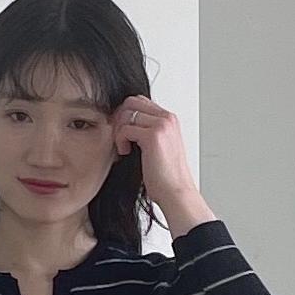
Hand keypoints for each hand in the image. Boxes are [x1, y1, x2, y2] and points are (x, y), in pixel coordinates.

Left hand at [111, 96, 208, 225]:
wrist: (176, 193)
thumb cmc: (167, 178)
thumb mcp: (159, 149)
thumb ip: (148, 133)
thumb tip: (127, 128)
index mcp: (170, 120)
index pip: (141, 102)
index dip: (127, 114)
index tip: (121, 131)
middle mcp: (167, 118)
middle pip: (132, 101)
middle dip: (120, 118)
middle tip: (118, 137)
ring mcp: (161, 125)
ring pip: (127, 113)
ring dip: (119, 130)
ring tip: (123, 148)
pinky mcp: (153, 136)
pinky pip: (126, 128)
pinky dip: (120, 140)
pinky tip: (125, 152)